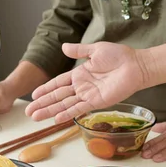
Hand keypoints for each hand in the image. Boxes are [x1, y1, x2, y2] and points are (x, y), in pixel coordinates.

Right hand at [26, 42, 147, 122]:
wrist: (136, 65)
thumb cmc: (119, 56)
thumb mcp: (95, 50)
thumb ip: (79, 50)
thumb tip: (63, 47)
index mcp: (79, 75)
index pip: (57, 84)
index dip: (45, 90)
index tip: (34, 96)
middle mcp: (81, 87)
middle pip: (57, 97)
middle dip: (43, 104)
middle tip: (29, 112)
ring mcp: (88, 96)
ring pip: (64, 105)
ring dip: (50, 111)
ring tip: (35, 118)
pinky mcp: (96, 102)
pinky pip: (78, 109)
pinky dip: (67, 114)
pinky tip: (55, 119)